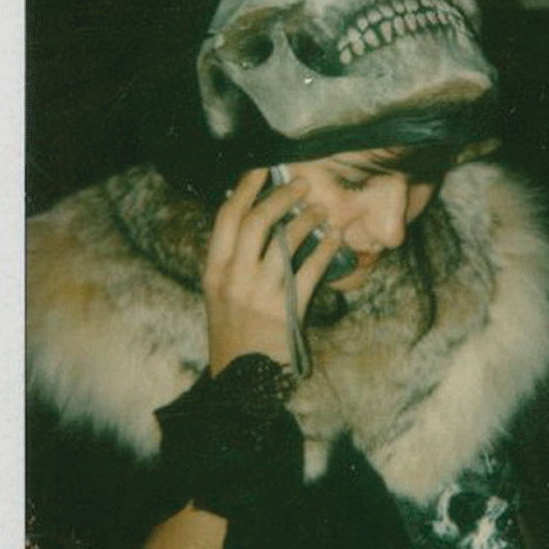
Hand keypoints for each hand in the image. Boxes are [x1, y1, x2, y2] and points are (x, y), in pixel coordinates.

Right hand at [203, 168, 342, 375]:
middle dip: (281, 196)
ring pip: (286, 242)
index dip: (245, 188)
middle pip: (257, 222)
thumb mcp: (220, 293)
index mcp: (214, 270)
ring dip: (307, 219)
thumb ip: (233, 259)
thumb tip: (255, 219)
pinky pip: (311, 270)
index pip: (227, 218)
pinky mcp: (286, 310)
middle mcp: (234, 278)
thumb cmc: (233, 331)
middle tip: (301, 183)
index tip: (261, 169)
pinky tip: (335, 238)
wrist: (240, 379)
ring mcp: (260, 294)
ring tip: (321, 209)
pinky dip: (325, 250)